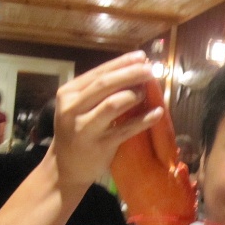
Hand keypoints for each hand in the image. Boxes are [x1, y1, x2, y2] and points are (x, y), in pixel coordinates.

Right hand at [51, 51, 162, 187]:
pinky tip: (158, 113)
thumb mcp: (79, 108)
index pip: (98, 73)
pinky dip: (144, 120)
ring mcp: (86, 128)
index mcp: (68, 94)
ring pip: (113, 104)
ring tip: (147, 92)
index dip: (121, 63)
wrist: (66, 167)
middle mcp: (73, 109)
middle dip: (130, 74)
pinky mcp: (101, 145)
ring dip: (134, 95)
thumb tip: (132, 70)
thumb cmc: (77, 132)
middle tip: (150, 70)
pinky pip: (126, 129)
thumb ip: (99, 92)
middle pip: (105, 84)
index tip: (141, 57)